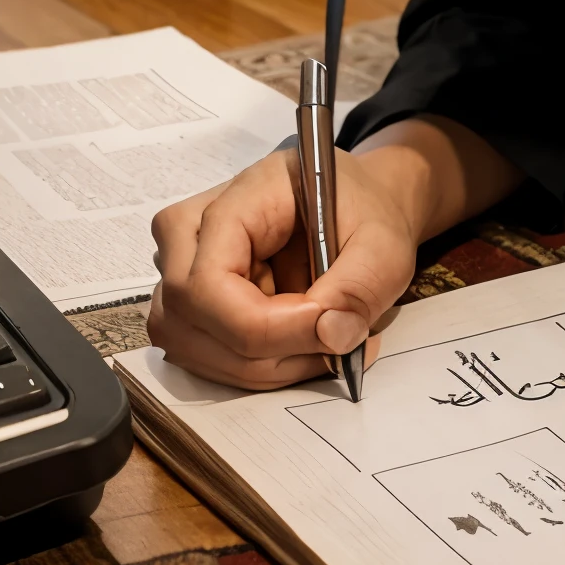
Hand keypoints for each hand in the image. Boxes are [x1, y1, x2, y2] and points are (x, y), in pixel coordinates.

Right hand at [148, 145, 423, 387]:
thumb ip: (361, 285)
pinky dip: (265, 366)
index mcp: (236, 198)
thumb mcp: (384, 242)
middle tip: (337, 341)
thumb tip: (332, 336)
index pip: (208, 283)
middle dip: (269, 352)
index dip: (264, 325)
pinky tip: (309, 343)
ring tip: (330, 340)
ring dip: (269, 365)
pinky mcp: (193, 305)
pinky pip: (212, 357)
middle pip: (192, 322)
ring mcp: (181, 270)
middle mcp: (190, 232)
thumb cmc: (364, 214)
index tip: (328, 329)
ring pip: (198, 351)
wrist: (357, 210)